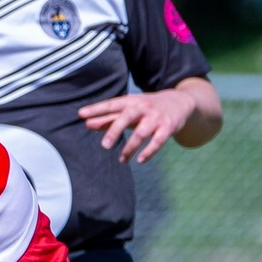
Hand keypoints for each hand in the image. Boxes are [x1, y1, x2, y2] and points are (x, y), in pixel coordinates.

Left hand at [79, 87, 197, 164]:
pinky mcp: (168, 127)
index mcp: (130, 101)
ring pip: (141, 133)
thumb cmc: (147, 107)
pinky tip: (140, 160)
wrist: (180, 102)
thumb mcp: (129, 109)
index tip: (81, 115)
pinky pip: (158, 141)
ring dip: (130, 148)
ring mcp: (156, 117)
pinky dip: (149, 152)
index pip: (111, 104)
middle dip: (114, 130)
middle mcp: (143, 107)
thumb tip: (87, 124)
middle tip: (104, 146)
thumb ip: (109, 117)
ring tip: (122, 160)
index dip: (96, 109)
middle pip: (126, 117)